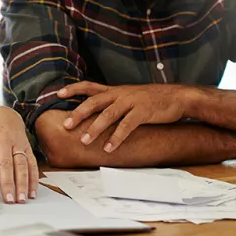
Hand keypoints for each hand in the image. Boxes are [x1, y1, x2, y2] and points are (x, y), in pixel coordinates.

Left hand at [0, 106, 38, 203]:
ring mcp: (16, 143)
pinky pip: (32, 163)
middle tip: (8, 199)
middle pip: (5, 162)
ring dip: (22, 183)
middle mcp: (2, 140)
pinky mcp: (27, 146)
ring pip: (21, 164)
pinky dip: (33, 179)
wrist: (2, 113)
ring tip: (21, 199)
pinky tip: (32, 192)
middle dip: (7, 182)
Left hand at [60, 82, 196, 151]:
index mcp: (115, 90)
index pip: (89, 86)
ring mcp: (132, 102)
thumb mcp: (128, 97)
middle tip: (65, 125)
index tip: (57, 94)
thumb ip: (112, 103)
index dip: (73, 89)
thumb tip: (94, 114)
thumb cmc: (151, 99)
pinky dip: (117, 137)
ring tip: (84, 140)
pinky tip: (109, 148)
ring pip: (108, 114)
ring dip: (95, 128)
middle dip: (78, 113)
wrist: (178, 97)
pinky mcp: (143, 112)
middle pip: (94, 101)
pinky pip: (127, 126)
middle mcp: (120, 94)